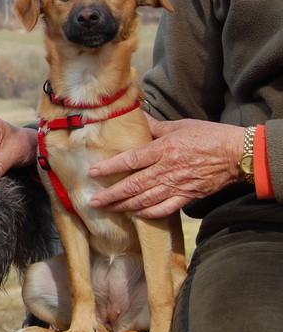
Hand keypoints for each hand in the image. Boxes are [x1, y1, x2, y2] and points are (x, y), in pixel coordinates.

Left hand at [88, 116, 247, 217]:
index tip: (92, 172)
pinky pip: (164, 209)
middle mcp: (167, 170)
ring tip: (107, 209)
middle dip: (111, 195)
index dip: (110, 167)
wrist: (238, 154)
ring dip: (124, 206)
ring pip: (144, 200)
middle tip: (93, 201)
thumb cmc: (209, 136)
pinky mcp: (188, 197)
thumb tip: (137, 117)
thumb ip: (155, 126)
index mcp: (163, 150)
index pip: (130, 160)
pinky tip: (135, 214)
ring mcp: (177, 185)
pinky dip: (148, 213)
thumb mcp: (180, 126)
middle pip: (133, 185)